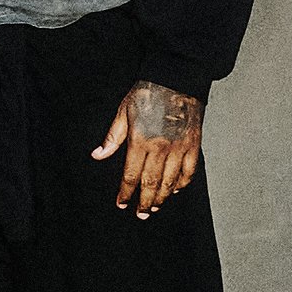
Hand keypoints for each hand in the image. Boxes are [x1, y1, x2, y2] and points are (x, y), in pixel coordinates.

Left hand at [91, 79, 204, 216]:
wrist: (177, 78)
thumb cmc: (148, 92)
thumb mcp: (123, 112)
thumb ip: (112, 137)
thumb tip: (98, 155)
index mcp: (141, 140)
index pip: (131, 175)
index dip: (125, 192)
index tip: (121, 203)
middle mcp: (161, 147)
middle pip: (151, 183)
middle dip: (144, 202)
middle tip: (141, 213)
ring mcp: (179, 147)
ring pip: (170, 181)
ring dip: (162, 198)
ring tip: (156, 208)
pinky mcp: (193, 144)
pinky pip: (189, 171)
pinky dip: (182, 183)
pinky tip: (176, 190)